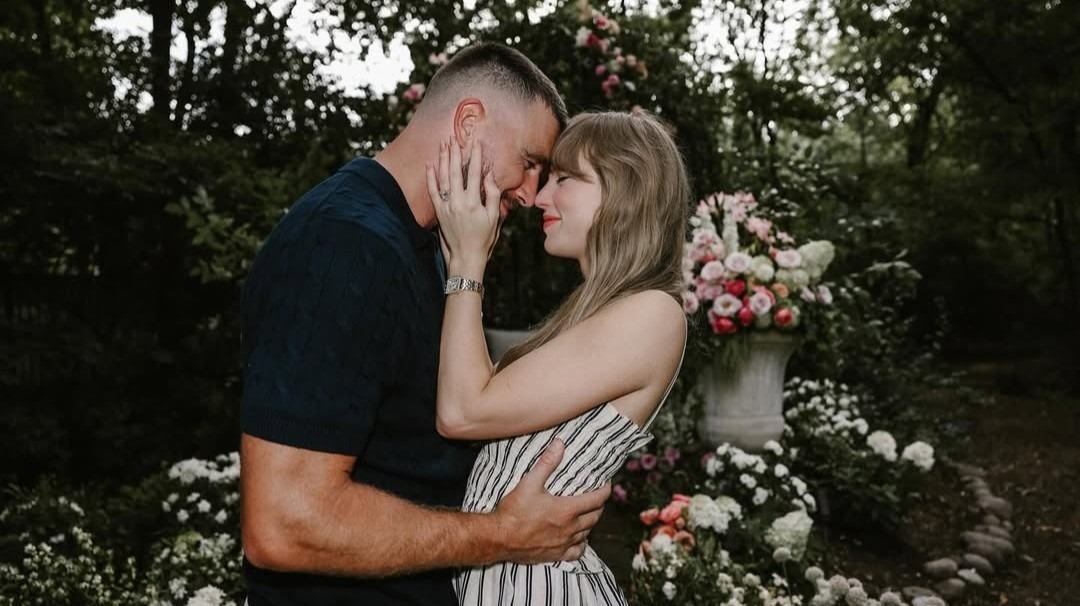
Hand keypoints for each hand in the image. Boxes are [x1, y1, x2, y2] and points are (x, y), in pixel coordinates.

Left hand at [426, 138, 501, 276]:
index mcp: (473, 203)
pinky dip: (430, 177)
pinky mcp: (439, 212)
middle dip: (455, 153)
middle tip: (454, 137)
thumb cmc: (483, 239)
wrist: (465, 258)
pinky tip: (430, 165)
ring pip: (443, 178)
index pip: (475, 173)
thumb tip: (489, 176)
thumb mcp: (494, 218)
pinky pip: (432, 191)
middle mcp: (458, 202)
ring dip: (443, 159)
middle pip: (456, 171)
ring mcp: (446, 207)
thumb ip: (492, 195)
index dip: (475, 156)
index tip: (476, 142)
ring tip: (443, 144)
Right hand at [491, 439, 610, 563]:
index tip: (606, 484)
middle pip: (595, 517)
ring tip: (588, 514)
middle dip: (599, 505)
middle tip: (597, 497)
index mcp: (567, 510)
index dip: (605, 490)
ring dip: (591, 523)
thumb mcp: (530, 482)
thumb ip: (547, 463)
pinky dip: (581, 544)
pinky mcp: (556, 555)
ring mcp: (564, 543)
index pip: (596, 499)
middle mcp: (570, 528)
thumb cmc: (514, 511)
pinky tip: (578, 539)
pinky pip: (577, 552)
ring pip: (587, 533)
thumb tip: (560, 444)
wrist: (499, 538)